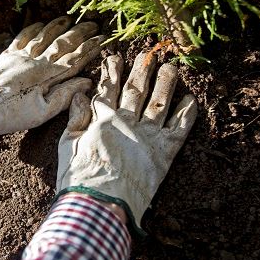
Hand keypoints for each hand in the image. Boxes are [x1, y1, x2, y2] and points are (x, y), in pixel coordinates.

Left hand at [0, 16, 104, 144]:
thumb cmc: (10, 113)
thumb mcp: (42, 113)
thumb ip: (64, 96)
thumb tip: (86, 82)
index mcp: (48, 76)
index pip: (75, 58)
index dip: (90, 47)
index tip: (103, 38)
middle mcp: (37, 60)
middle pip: (63, 42)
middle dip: (80, 32)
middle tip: (93, 23)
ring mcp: (22, 54)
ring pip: (45, 34)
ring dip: (59, 25)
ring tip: (70, 18)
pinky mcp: (8, 53)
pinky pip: (24, 35)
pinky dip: (34, 27)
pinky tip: (41, 23)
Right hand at [56, 53, 197, 233]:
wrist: (99, 206)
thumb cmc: (79, 178)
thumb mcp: (68, 145)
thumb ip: (75, 118)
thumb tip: (80, 95)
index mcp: (102, 119)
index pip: (107, 89)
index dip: (112, 71)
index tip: (115, 57)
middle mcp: (126, 122)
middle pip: (135, 90)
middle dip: (141, 70)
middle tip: (147, 54)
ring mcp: (147, 135)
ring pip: (159, 102)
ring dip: (165, 83)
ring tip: (171, 68)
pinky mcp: (164, 153)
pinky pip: (179, 128)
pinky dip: (187, 113)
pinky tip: (190, 99)